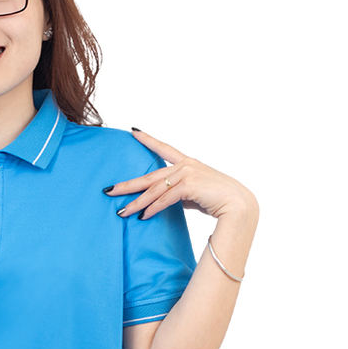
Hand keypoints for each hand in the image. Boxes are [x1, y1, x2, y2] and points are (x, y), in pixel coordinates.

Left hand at [105, 128, 256, 220]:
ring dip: (137, 203)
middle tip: (108, 190)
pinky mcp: (189, 186)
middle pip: (150, 176)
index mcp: (188, 164)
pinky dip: (152, 209)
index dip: (148, 140)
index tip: (133, 132)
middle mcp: (186, 165)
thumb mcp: (195, 194)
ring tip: (121, 212)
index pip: (164, 148)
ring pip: (154, 190)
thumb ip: (180, 193)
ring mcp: (187, 174)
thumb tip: (165, 200)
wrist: (239, 205)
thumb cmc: (219, 201)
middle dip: (127, 184)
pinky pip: (164, 199)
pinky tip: (142, 216)